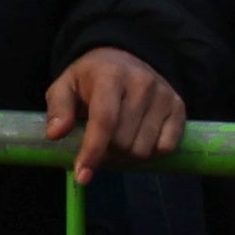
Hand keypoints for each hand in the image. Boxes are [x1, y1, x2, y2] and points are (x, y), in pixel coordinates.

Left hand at [40, 45, 184, 180]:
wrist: (123, 58)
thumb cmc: (90, 78)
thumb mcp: (65, 85)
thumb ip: (58, 108)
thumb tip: (55, 134)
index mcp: (110, 76)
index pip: (104, 120)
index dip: (93, 151)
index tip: (82, 176)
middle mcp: (141, 83)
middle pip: (124, 141)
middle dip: (107, 152)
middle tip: (99, 145)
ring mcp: (164, 95)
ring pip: (144, 149)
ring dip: (127, 156)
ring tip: (116, 141)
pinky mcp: (179, 106)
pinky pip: (166, 147)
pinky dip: (150, 153)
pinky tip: (138, 140)